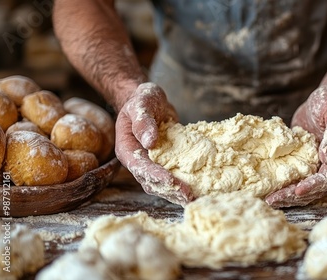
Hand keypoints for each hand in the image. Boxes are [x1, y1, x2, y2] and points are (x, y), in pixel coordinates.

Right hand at [115, 82, 194, 205]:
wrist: (151, 102)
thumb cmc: (143, 100)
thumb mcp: (141, 103)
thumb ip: (143, 121)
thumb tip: (149, 142)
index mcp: (127, 150)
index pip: (141, 168)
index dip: (156, 176)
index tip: (172, 182)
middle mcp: (138, 162)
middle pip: (152, 182)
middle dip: (170, 191)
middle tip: (188, 197)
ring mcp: (151, 165)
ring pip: (163, 185)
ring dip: (178, 193)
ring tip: (195, 199)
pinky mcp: (165, 164)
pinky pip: (174, 177)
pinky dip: (185, 184)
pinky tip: (200, 190)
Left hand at [265, 85, 326, 206]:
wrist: (324, 100)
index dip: (313, 186)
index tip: (297, 190)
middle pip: (314, 189)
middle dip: (294, 196)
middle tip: (274, 199)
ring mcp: (316, 167)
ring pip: (303, 188)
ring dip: (287, 196)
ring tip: (269, 199)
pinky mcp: (303, 164)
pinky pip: (294, 179)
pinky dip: (283, 186)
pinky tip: (269, 189)